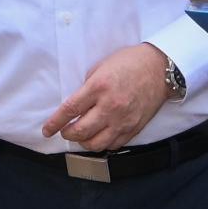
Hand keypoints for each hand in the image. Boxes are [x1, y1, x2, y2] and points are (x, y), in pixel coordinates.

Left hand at [45, 43, 176, 154]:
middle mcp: (110, 107)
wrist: (160, 69)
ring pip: (96, 144)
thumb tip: (76, 104)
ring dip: (83, 142)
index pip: (70, 110)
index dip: (54, 123)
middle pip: (80, 131)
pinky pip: (113, 145)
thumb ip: (88, 87)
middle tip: (65, 130)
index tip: (47, 130)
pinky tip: (98, 137)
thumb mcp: (102, 67)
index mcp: (99, 87)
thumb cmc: (130, 62)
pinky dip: (102, 144)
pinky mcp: (133, 128)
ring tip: (81, 135)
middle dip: (67, 134)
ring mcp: (123, 120)